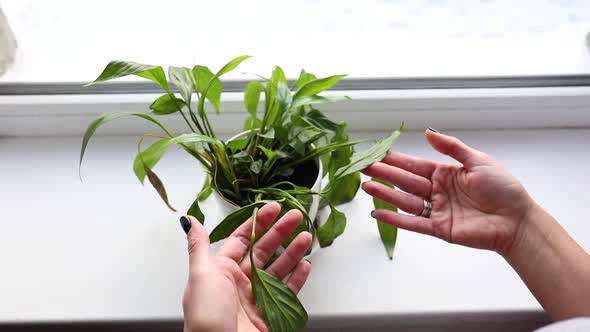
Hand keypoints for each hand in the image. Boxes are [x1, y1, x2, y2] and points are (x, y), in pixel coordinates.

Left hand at [181, 202, 311, 331]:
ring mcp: (256, 297)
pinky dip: (298, 278)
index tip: (273, 208)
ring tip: (306, 236)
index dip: (259, 222)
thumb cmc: (206, 317)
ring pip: (279, 268)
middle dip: (280, 231)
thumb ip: (199, 246)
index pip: (243, 239)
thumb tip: (190, 221)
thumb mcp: (200, 275)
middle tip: (295, 216)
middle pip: (264, 250)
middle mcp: (239, 281)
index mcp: (221, 270)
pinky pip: (288, 292)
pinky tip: (305, 265)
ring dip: (293, 251)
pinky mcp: (271, 313)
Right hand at [362, 129, 534, 254]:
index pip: (414, 164)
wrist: (517, 220)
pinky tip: (378, 212)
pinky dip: (395, 218)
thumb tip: (428, 132)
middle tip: (363, 167)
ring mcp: (437, 210)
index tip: (377, 153)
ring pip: (405, 200)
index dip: (396, 159)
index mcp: (445, 173)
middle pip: (405, 181)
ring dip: (385, 193)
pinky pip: (412, 223)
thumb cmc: (503, 189)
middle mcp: (437, 191)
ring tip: (366, 185)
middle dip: (384, 173)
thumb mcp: (478, 161)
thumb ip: (451, 148)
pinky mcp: (438, 229)